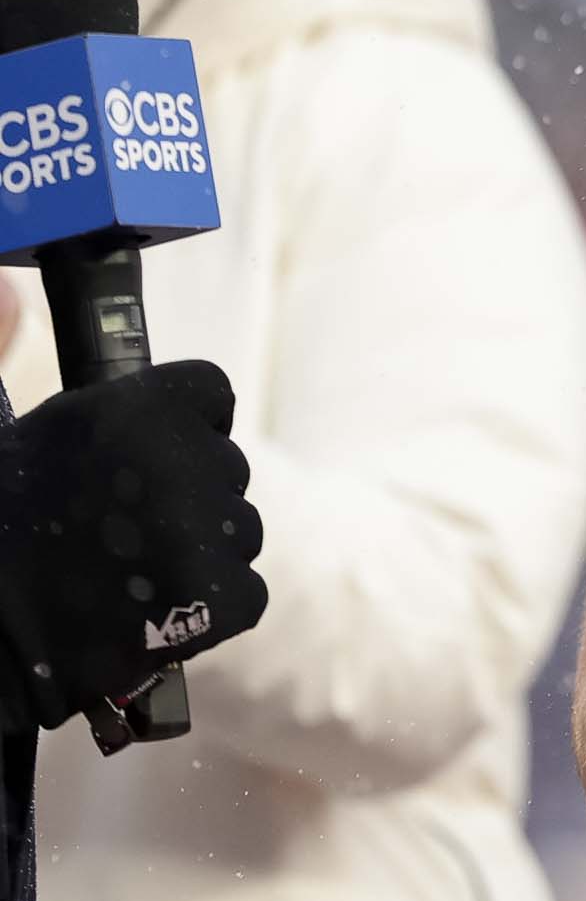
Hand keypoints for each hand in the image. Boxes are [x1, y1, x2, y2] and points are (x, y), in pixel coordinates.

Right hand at [0, 359, 266, 730]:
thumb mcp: (8, 429)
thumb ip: (11, 352)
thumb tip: (6, 288)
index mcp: (133, 409)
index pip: (211, 393)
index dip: (184, 425)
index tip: (152, 453)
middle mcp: (181, 461)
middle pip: (225, 468)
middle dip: (186, 497)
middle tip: (119, 531)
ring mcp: (204, 531)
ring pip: (239, 530)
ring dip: (198, 553)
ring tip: (126, 575)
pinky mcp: (220, 597)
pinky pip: (246, 591)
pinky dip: (210, 608)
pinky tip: (151, 612)